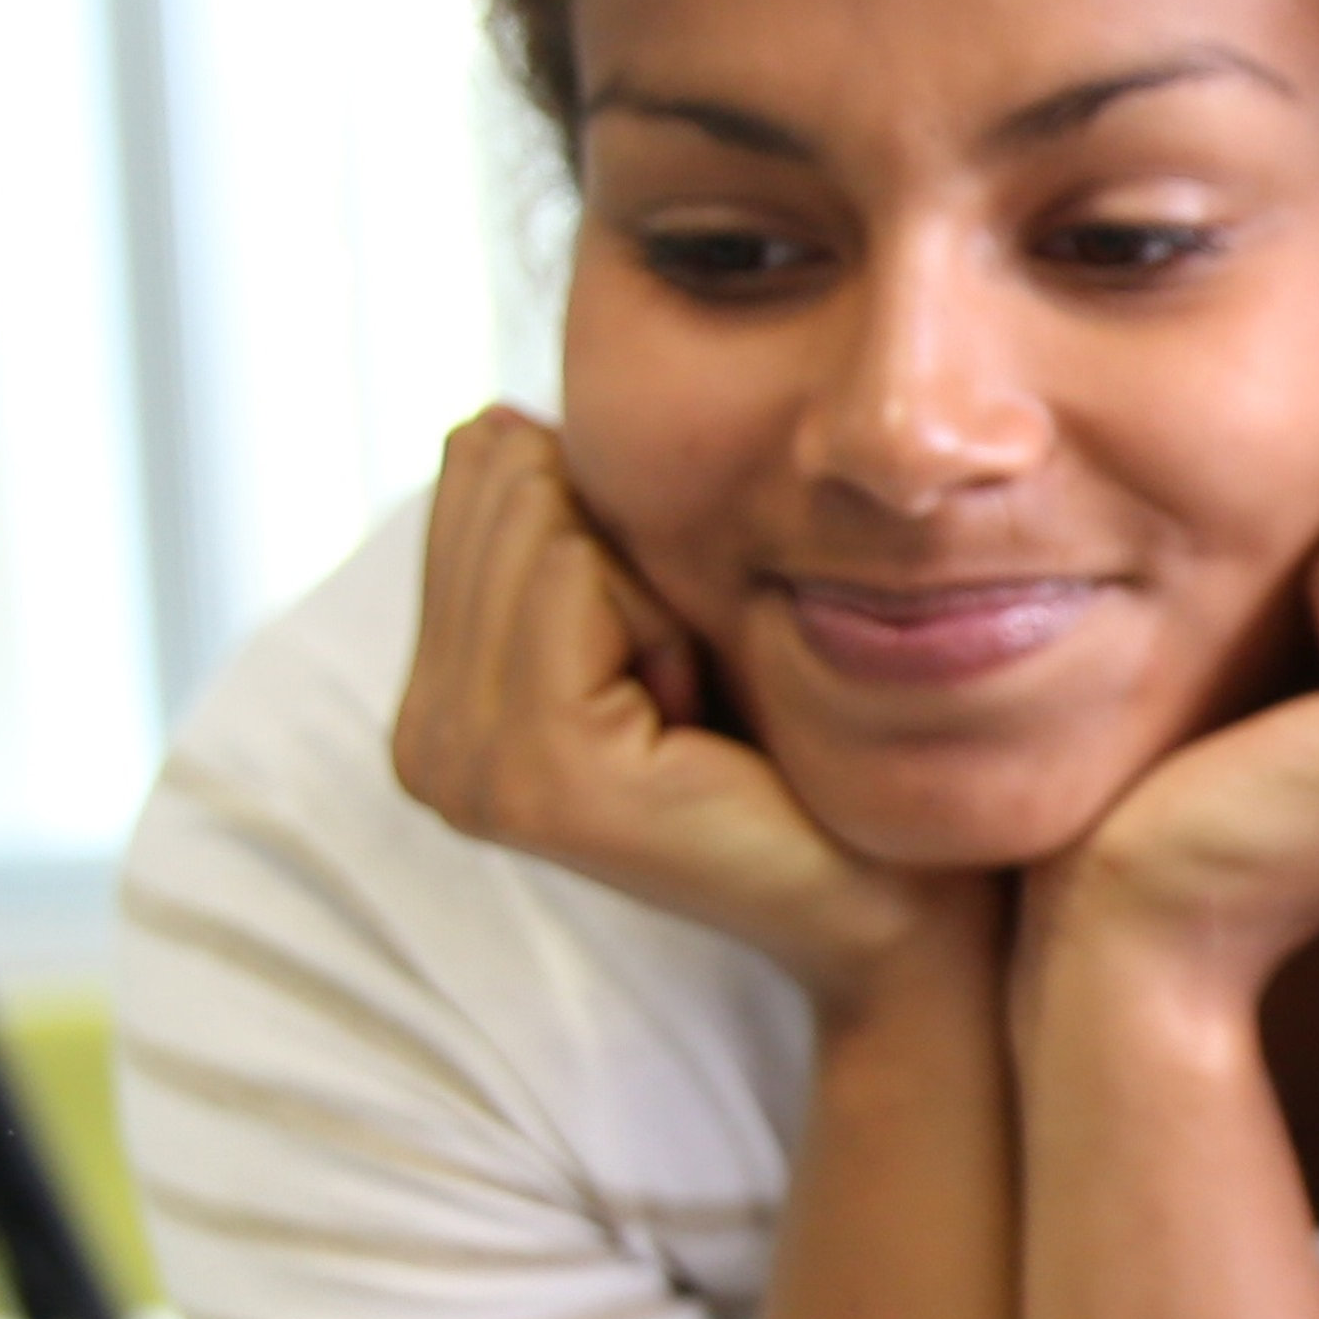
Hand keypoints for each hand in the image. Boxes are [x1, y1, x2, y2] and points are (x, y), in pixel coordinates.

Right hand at [389, 408, 962, 1013]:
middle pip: (506, 478)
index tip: (669, 650)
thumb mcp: (664, 610)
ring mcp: (463, 764)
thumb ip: (565, 523)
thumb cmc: (803, 745)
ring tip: (692, 704)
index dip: (612, 520)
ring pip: (546, 517)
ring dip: (654, 590)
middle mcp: (422, 738)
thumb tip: (495, 416)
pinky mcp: (535, 775)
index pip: (479, 464)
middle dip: (623, 549)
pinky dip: (667, 620)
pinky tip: (697, 718)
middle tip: (687, 682)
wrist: (896, 902)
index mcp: (435, 696)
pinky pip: (581, 576)